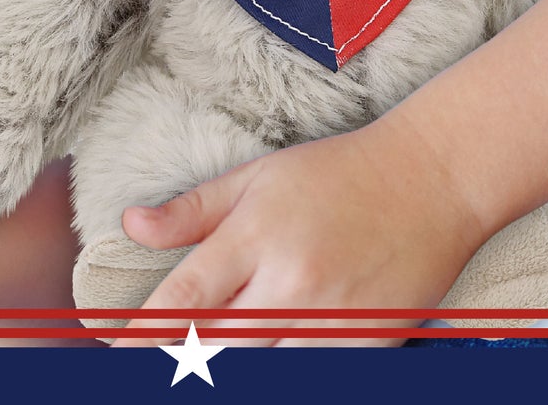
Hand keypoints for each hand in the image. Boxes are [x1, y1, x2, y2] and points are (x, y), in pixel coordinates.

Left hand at [112, 112, 485, 347]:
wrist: (431, 180)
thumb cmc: (336, 174)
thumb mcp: (257, 177)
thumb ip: (192, 210)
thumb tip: (131, 225)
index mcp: (257, 235)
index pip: (185, 300)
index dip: (143, 333)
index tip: (116, 351)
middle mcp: (291, 283)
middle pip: (218, 349)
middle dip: (184, 360)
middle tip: (163, 360)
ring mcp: (332, 321)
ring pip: (264, 371)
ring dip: (239, 363)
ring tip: (219, 353)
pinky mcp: (368, 347)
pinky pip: (316, 374)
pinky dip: (293, 365)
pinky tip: (278, 351)